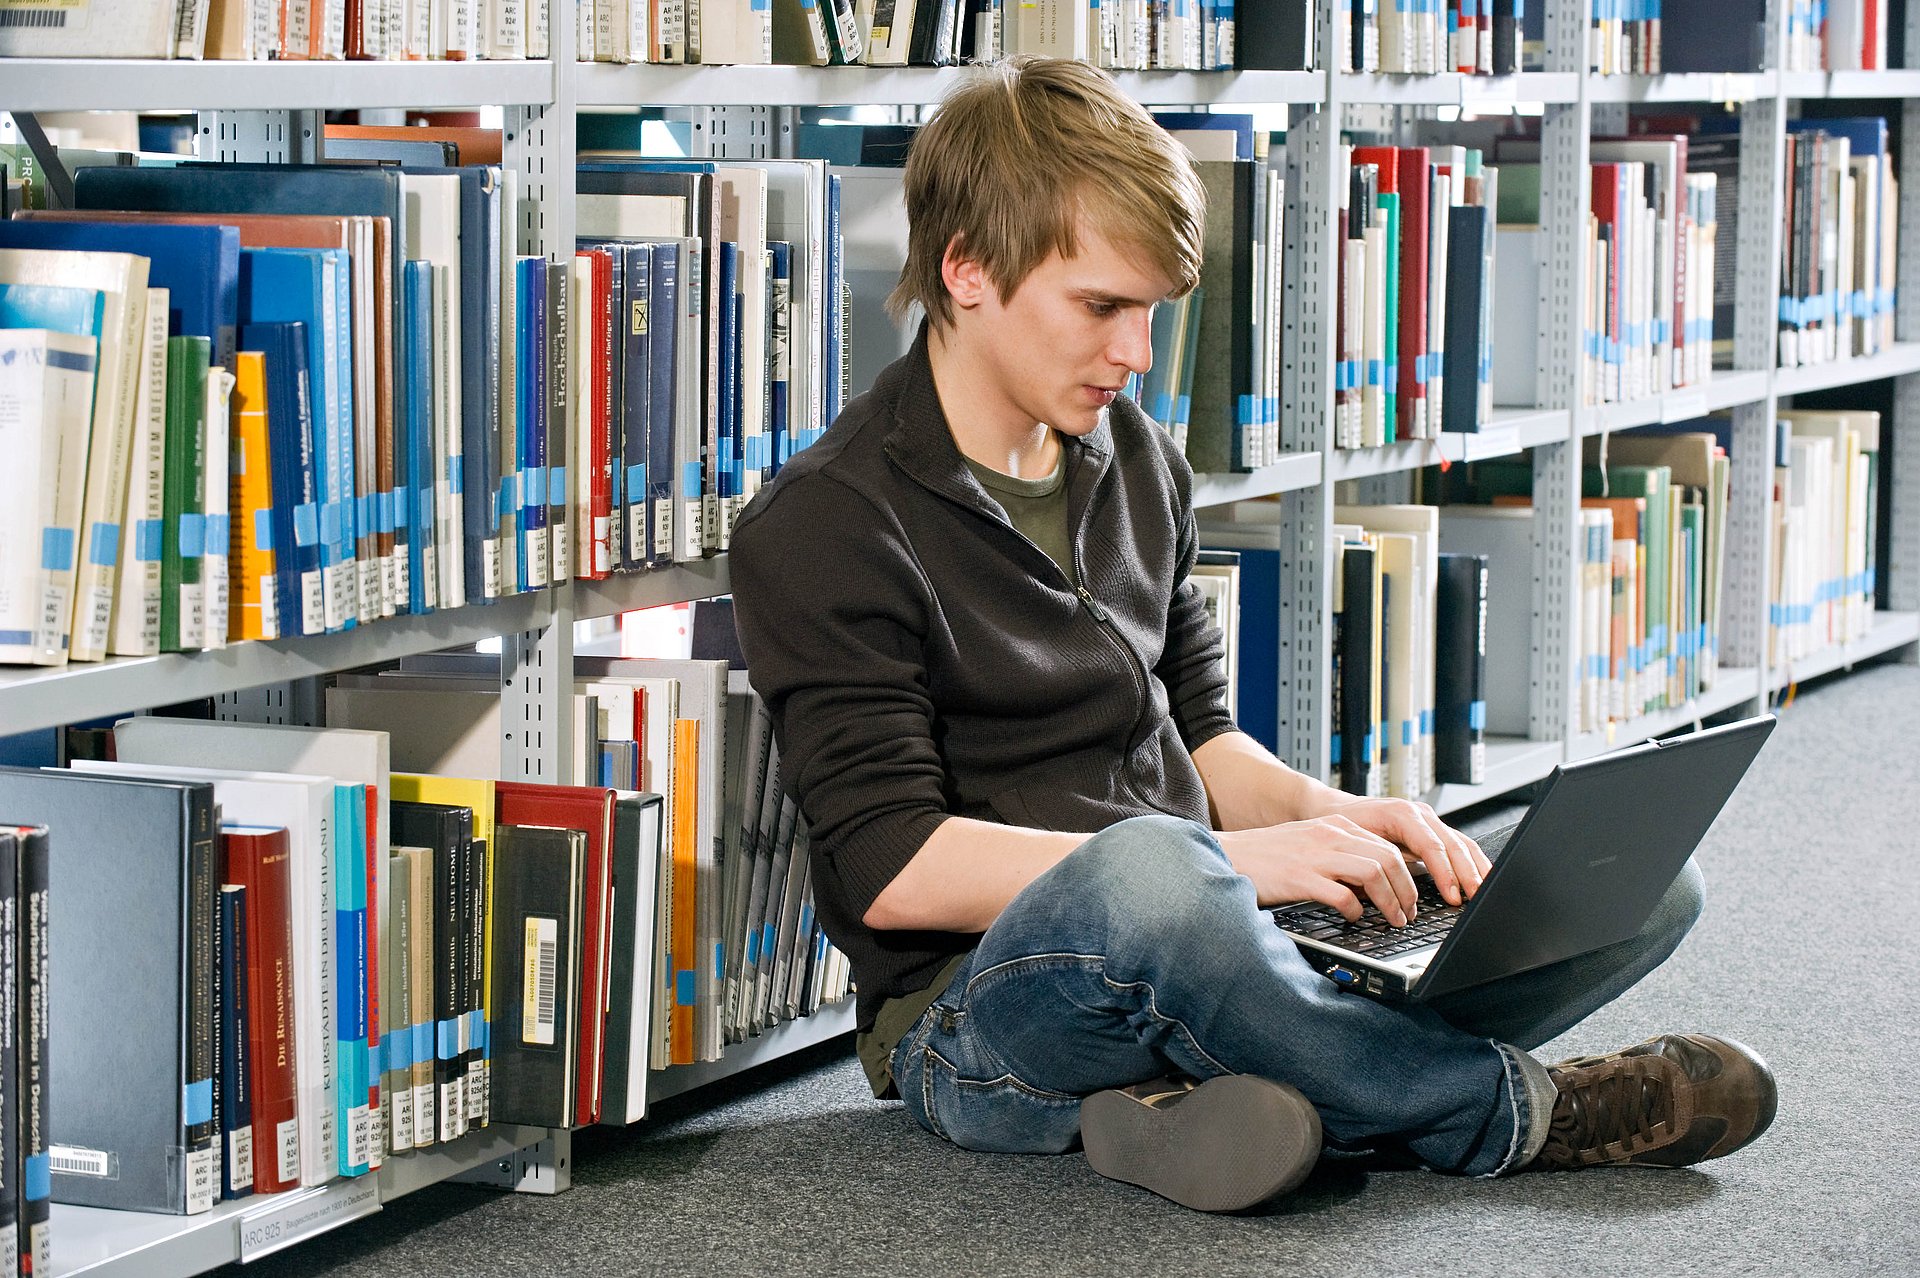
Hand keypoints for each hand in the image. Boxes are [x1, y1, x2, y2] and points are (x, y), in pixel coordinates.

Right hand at [1217, 816, 1421, 925]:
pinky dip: (1356, 911)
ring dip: (1391, 901)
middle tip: (1408, 913)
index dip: (1408, 874)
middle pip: (1389, 858)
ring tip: (1392, 919)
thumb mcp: (1310, 844)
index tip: (1410, 896)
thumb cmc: (1267, 856)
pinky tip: (1353, 918)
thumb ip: (1341, 854)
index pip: (1387, 845)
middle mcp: (1329, 835)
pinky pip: (1343, 895)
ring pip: (1374, 873)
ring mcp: (1315, 855)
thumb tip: (1374, 881)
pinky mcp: (1300, 878)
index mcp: (1334, 825)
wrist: (1228, 854)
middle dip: (1407, 890)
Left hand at [1307, 793, 1490, 907]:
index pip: (1432, 846)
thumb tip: (1392, 890)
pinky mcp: (1431, 830)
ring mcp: (1428, 820)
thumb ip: (1378, 862)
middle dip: (1468, 873)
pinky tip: (1481, 877)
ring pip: (1461, 843)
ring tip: (1485, 891)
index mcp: (1402, 814)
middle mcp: (1420, 814)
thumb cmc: (1344, 825)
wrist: (1336, 809)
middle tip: (1476, 897)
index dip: (1445, 873)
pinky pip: (1458, 844)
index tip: (1452, 896)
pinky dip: (1471, 862)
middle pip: (1453, 844)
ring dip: (1475, 868)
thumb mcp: (1357, 843)